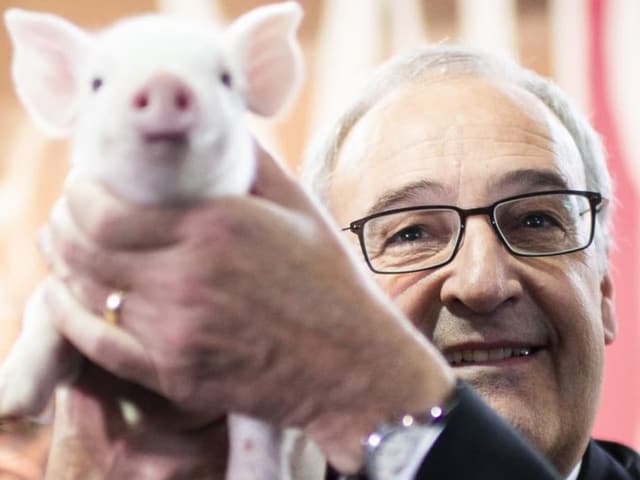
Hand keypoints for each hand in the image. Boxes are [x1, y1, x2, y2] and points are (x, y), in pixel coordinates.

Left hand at [43, 144, 454, 471]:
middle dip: (62, 225)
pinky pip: (99, 348)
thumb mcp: (301, 209)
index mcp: (216, 227)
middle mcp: (187, 277)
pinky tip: (68, 302)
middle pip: (84, 247)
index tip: (84, 186)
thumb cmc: (331, 285)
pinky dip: (71, 320)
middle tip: (67, 215)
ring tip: (66, 251)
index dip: (79, 195)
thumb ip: (255, 164)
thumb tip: (224, 129)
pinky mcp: (176, 374)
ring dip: (64, 266)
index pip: (105, 210)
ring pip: (85, 294)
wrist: (351, 366)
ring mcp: (177, 331)